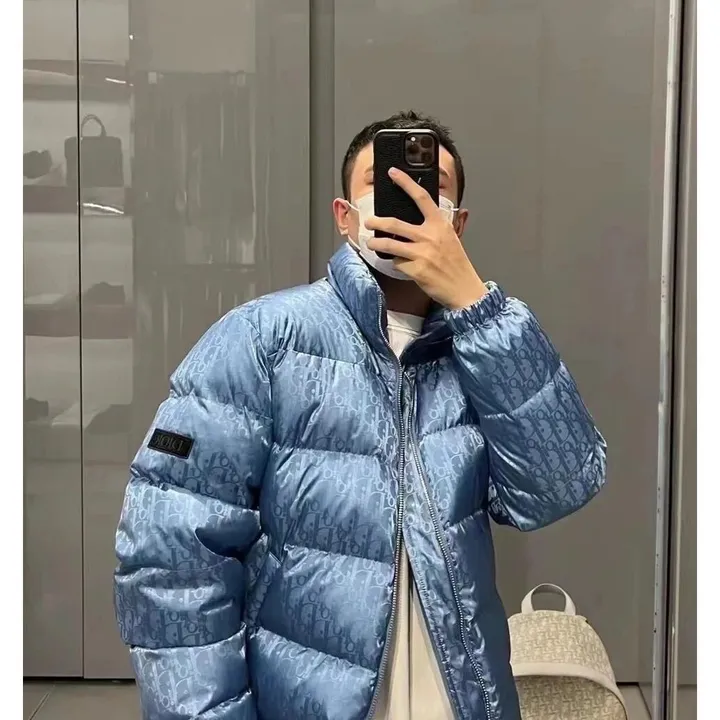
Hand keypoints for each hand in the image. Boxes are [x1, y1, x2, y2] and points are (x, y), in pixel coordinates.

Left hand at [365, 168, 487, 310]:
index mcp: (440, 224)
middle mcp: (430, 236)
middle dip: (377, 222)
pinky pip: (397, 263)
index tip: (393, 173)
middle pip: (395, 224)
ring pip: (389, 245)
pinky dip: (396, 263)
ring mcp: (422, 253)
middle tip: (369, 221)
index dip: (405, 183)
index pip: (421, 198)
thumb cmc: (456, 263)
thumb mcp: (449, 237)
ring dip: (376, 244)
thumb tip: (411, 220)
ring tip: (371, 244)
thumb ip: (433, 227)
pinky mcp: (416, 270)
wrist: (463, 287)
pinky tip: (401, 265)